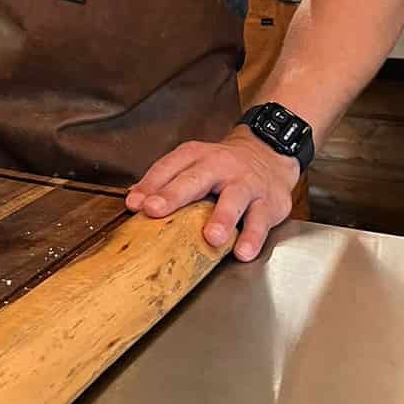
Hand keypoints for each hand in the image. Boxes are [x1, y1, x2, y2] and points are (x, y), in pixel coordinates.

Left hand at [125, 130, 300, 261]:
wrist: (267, 152)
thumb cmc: (222, 165)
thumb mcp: (192, 163)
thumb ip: (165, 180)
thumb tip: (134, 200)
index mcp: (195, 155)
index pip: (168, 168)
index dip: (149, 186)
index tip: (134, 204)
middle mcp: (219, 166)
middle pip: (194, 180)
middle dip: (173, 196)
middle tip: (155, 210)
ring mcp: (246, 183)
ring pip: (234, 199)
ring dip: (222, 219)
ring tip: (212, 238)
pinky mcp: (269, 202)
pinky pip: (260, 220)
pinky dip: (253, 237)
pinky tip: (243, 251)